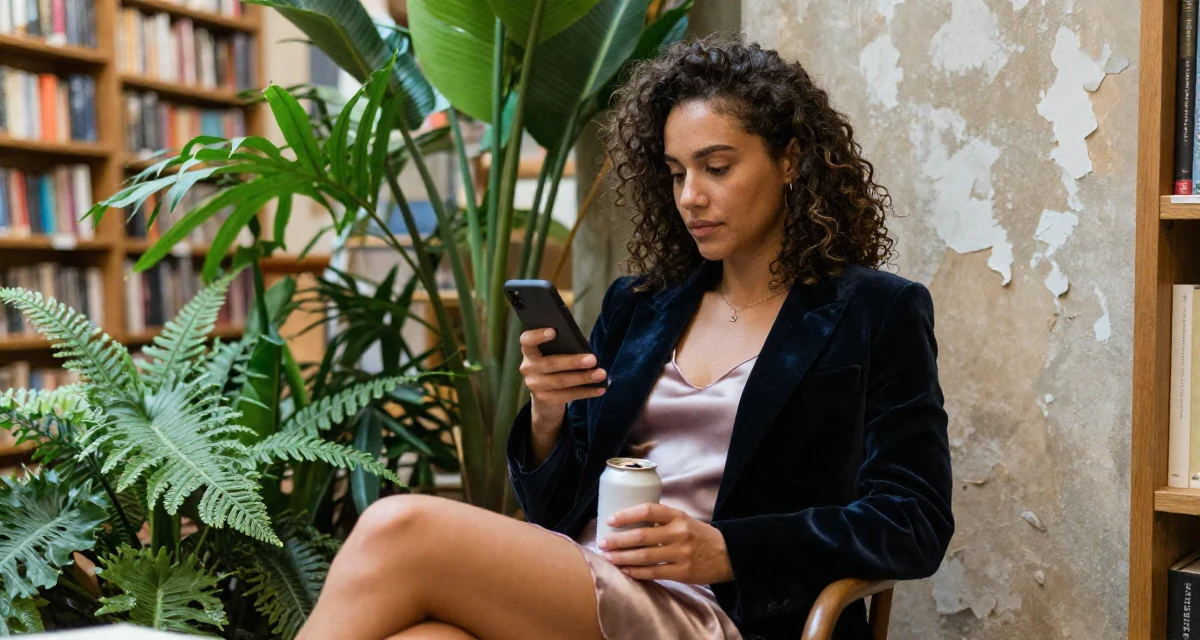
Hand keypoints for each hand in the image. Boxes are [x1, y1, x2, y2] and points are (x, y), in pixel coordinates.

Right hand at [519, 328, 606, 431]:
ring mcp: (535, 385)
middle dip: (574, 362)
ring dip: (584, 377)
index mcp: (530, 352)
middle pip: (551, 363)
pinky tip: (600, 388)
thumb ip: (563, 349)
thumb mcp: (554, 356)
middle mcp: (528, 368)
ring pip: (562, 381)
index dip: (537, 335)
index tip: (553, 331)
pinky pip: (569, 395)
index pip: (527, 341)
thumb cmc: (555, 368)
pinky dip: (587, 391)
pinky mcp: (545, 400)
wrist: (545, 399)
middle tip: (593, 359)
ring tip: (601, 374)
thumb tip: (586, 349)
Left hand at [596, 503, 733, 583]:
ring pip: (644, 557)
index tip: (610, 520)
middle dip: (617, 541)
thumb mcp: (683, 519)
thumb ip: (661, 520)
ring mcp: (681, 554)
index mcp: (677, 516)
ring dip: (622, 558)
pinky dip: (636, 572)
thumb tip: (627, 523)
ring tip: (608, 557)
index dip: (626, 515)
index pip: (648, 511)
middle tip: (602, 543)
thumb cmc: (698, 535)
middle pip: (641, 536)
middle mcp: (679, 533)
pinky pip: (653, 573)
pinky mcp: (682, 572)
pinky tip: (624, 570)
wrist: (727, 554)